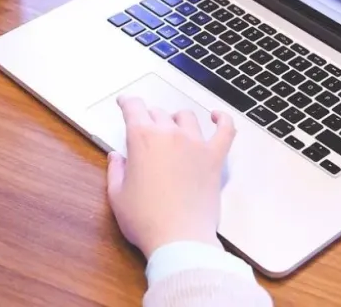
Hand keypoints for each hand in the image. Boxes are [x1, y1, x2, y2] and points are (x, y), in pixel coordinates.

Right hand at [106, 96, 235, 257]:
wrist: (180, 238)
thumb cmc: (145, 220)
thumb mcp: (117, 195)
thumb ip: (115, 171)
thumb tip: (116, 157)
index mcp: (142, 138)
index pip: (133, 108)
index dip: (127, 102)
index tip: (125, 103)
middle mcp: (169, 134)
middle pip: (158, 113)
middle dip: (148, 117)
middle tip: (145, 129)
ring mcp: (195, 144)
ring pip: (186, 117)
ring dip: (176, 119)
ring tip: (172, 127)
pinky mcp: (214, 158)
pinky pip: (225, 130)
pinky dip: (222, 119)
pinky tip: (216, 117)